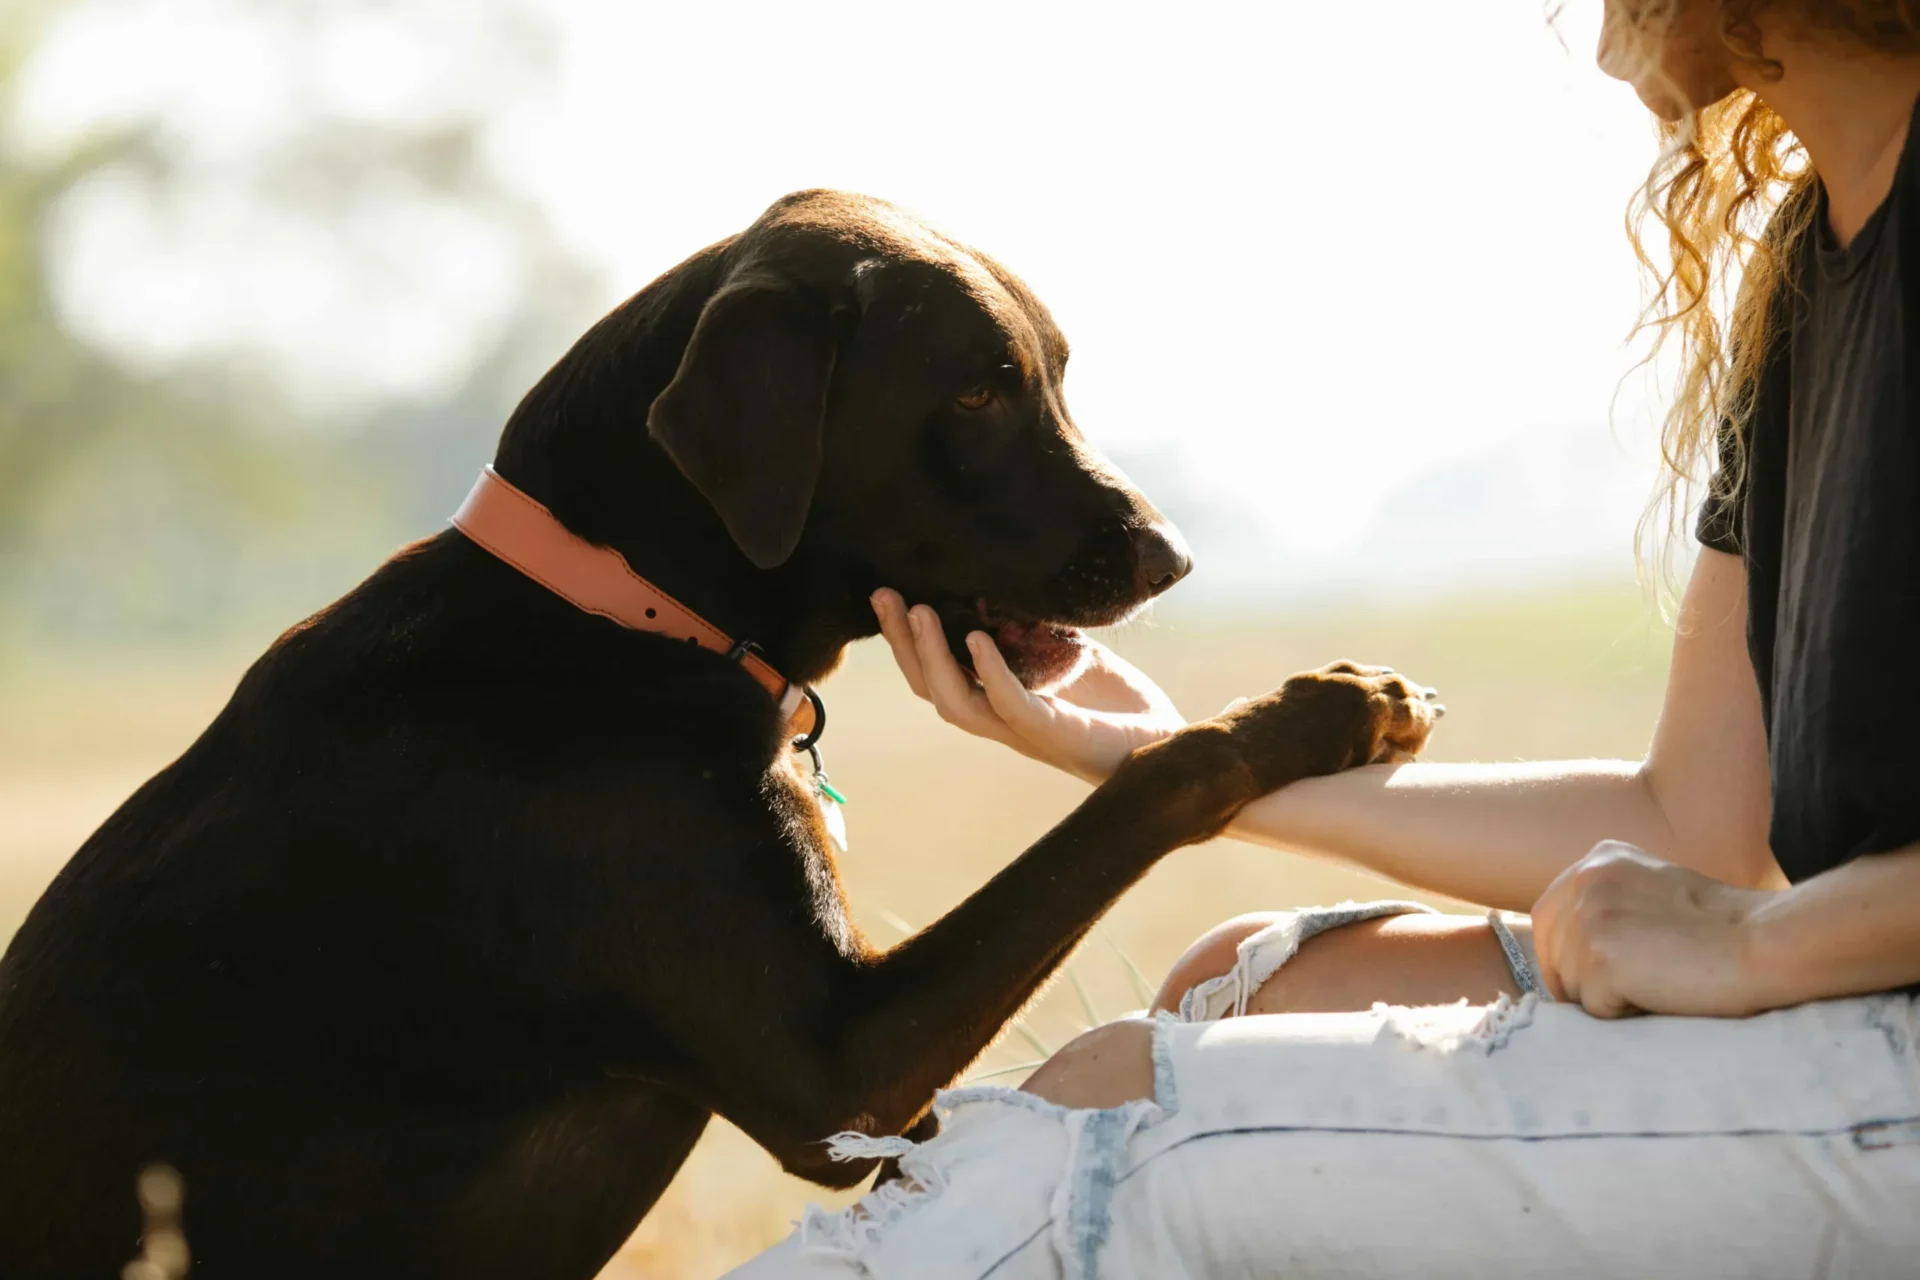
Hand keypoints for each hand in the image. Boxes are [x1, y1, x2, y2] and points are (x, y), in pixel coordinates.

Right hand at [870, 589, 1185, 783]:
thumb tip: (1004, 586)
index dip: (907, 640)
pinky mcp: (1055, 734)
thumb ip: (1037, 629)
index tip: (890, 595)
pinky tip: (977, 639)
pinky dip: (991, 672)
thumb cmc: (1118, 705)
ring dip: (933, 657)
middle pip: (931, 688)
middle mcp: (1001, 720)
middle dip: (903, 642)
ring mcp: (1024, 731)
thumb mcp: (1072, 654)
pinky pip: (1011, 705)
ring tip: (920, 612)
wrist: (1170, 746)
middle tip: (885, 595)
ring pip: (957, 703)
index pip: (937, 675)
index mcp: (998, 701)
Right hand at [1114, 659, 1444, 840]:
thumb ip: (1262, 724)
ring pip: (1403, 699)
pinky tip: (1413, 755)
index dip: (1379, 685)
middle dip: (1409, 697)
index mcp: (1304, 685)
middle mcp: (1331, 684)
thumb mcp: (1244, 729)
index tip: (1396, 693)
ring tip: (1420, 743)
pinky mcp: (1361, 722)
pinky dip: (1415, 737)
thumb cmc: (1222, 756)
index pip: (1355, 674)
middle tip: (1427, 713)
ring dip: (1417, 719)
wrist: (1222, 762)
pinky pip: (1406, 725)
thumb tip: (1240, 715)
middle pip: (1388, 681)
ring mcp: (1348, 699)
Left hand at [1531, 841, 1778, 1017]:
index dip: (1562, 958)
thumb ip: (1610, 908)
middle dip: (1582, 982)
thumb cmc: (1724, 929)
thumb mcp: (1653, 894)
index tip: (1588, 981)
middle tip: (1637, 987)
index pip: (1547, 918)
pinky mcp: (1599, 955)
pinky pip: (1593, 1008)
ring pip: (1571, 985)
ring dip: (1607, 999)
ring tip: (1659, 983)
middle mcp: (1584, 880)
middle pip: (1553, 954)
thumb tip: (1565, 957)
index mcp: (1597, 860)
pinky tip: (1662, 993)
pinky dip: (1624, 1014)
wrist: (1764, 942)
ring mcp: (1588, 916)